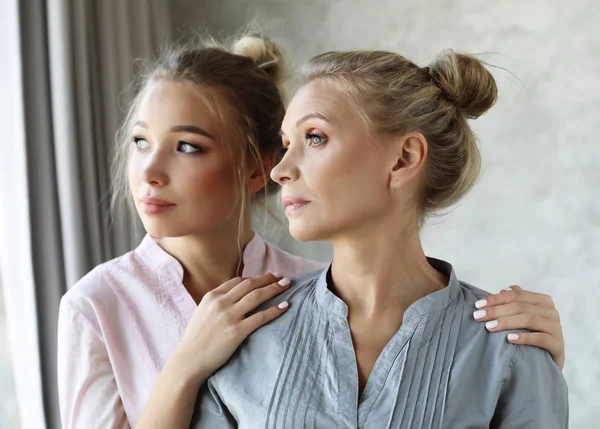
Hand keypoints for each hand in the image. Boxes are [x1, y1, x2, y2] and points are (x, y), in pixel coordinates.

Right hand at [173, 273, 291, 382]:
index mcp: (212, 296)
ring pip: (257, 296)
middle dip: (268, 279)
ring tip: (287, 285)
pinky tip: (285, 306)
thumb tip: (235, 298)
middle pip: (250, 285)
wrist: (188, 361)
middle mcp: (221, 302)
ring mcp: (229, 316)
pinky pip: (260, 317)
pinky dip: (274, 310)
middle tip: (282, 277)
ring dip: (274, 289)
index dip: (255, 278)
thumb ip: (217, 303)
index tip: (268, 277)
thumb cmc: (195, 340)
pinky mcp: (237, 331)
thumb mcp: (202, 313)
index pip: (238, 281)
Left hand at [472, 285, 564, 369]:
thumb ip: (516, 301)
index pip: (516, 295)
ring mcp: (556, 328)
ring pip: (529, 320)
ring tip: (489, 327)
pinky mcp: (558, 345)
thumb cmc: (533, 334)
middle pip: (520, 307)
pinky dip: (524, 337)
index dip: (495, 299)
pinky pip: (540, 338)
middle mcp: (551, 312)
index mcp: (542, 301)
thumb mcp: (523, 316)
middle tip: (478, 316)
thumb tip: (502, 290)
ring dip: (506, 322)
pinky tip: (509, 339)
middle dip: (496, 311)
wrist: (549, 362)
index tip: (478, 305)